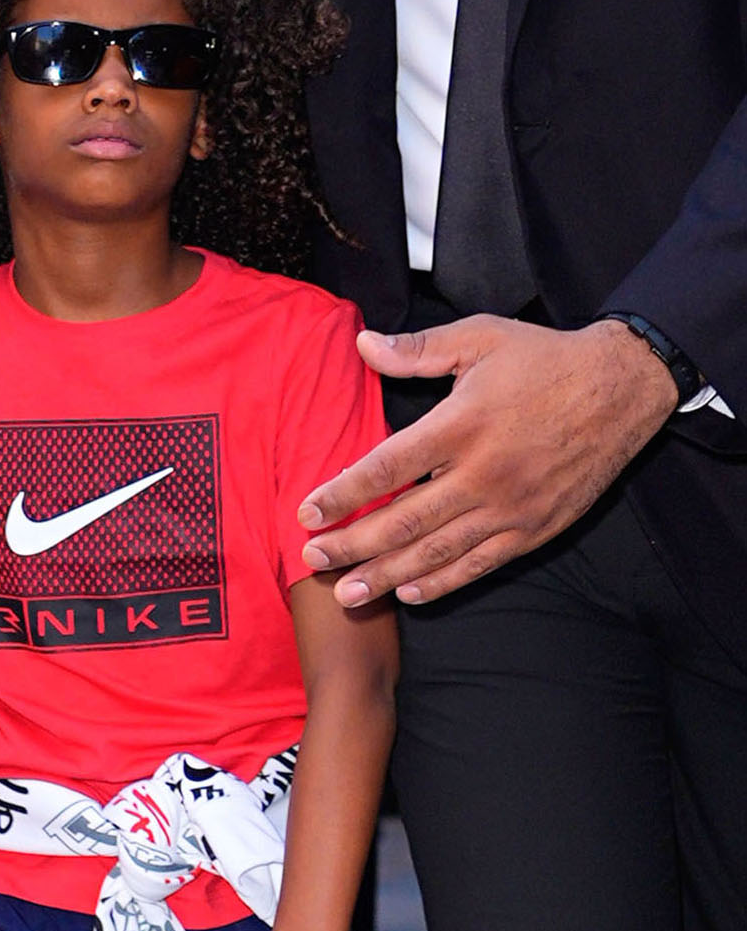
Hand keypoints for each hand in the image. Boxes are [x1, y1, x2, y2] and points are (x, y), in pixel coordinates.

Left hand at [298, 317, 679, 605]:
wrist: (625, 386)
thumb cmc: (546, 360)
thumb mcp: (481, 338)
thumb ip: (418, 349)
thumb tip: (363, 344)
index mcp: (463, 425)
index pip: (387, 467)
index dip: (343, 494)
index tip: (305, 512)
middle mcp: (484, 473)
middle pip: (404, 520)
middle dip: (352, 544)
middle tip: (313, 559)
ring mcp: (511, 506)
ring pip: (438, 551)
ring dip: (387, 574)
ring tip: (347, 592)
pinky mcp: (536, 527)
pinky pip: (481, 563)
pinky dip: (443, 582)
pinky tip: (408, 591)